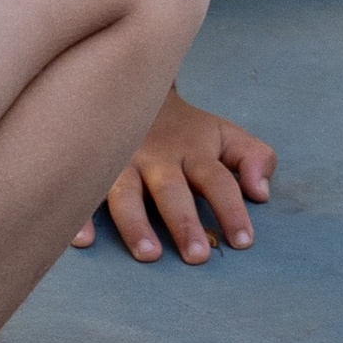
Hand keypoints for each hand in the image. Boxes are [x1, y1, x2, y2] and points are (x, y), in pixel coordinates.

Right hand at [70, 87, 275, 267]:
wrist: (135, 87)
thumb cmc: (187, 129)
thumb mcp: (225, 134)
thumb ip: (254, 158)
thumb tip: (261, 193)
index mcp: (193, 151)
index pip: (218, 181)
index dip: (232, 209)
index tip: (243, 242)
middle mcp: (157, 158)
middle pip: (172, 189)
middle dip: (184, 222)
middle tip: (197, 255)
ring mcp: (122, 163)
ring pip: (126, 192)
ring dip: (136, 222)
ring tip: (148, 254)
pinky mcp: (93, 169)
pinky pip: (84, 192)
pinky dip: (81, 214)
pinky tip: (82, 239)